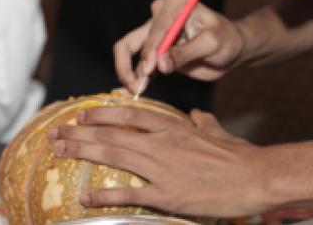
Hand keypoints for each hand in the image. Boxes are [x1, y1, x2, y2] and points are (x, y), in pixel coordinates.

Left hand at [50, 107, 271, 216]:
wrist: (256, 175)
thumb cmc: (240, 156)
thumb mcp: (219, 134)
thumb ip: (205, 124)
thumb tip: (199, 116)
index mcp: (174, 128)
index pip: (130, 115)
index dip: (102, 115)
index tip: (82, 115)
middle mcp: (162, 143)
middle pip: (113, 133)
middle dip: (81, 133)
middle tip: (56, 133)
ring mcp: (163, 168)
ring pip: (114, 155)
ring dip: (83, 152)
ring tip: (60, 151)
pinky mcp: (167, 194)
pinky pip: (130, 194)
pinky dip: (104, 196)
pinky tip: (85, 198)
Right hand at [113, 0, 244, 92]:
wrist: (231, 51)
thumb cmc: (226, 40)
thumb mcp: (211, 44)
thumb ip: (185, 53)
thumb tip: (161, 65)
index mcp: (176, 3)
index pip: (157, 28)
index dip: (151, 50)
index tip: (150, 69)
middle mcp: (162, 13)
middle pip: (136, 37)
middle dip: (131, 62)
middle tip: (135, 84)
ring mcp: (156, 31)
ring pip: (130, 48)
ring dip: (128, 70)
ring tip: (135, 89)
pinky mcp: (156, 49)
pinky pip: (138, 62)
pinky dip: (135, 75)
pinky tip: (136, 88)